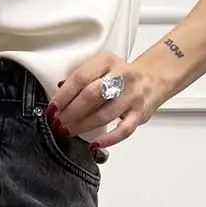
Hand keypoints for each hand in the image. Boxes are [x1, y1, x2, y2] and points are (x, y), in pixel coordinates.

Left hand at [46, 52, 166, 149]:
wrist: (153, 79)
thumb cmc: (121, 77)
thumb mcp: (101, 67)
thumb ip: (82, 77)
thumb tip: (59, 90)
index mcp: (107, 61)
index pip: (81, 77)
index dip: (64, 95)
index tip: (52, 108)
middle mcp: (121, 76)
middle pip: (91, 95)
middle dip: (71, 112)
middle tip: (58, 123)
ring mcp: (132, 96)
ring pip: (104, 114)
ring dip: (83, 125)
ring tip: (69, 131)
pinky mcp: (139, 114)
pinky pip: (123, 130)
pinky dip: (108, 139)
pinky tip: (94, 145)